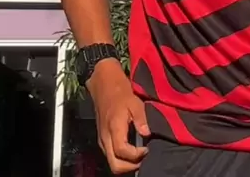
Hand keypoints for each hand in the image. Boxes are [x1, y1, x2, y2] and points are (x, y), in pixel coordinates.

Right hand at [87, 59, 149, 173]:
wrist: (103, 82)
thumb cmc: (120, 90)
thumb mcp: (134, 101)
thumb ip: (140, 119)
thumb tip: (147, 134)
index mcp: (113, 128)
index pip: (122, 152)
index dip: (136, 155)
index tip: (147, 148)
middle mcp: (105, 138)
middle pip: (115, 165)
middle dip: (130, 167)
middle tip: (143, 157)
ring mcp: (102, 139)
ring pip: (111, 162)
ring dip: (126, 164)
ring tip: (140, 153)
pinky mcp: (102, 138)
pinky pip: (110, 155)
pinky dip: (121, 158)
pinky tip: (132, 149)